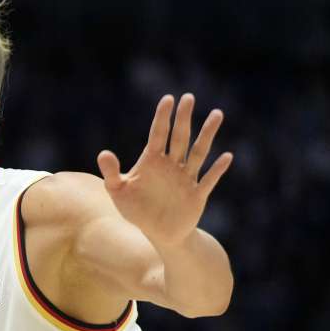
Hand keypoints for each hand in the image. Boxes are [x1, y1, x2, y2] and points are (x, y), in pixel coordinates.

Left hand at [96, 93, 232, 246]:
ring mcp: (186, 178)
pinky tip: (226, 156)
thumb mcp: (118, 192)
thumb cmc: (137, 210)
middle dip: (183, 118)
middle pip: (179, 138)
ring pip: (198, 152)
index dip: (162, 118)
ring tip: (216, 114)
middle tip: (188, 97)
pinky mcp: (196, 194)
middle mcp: (172, 165)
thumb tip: (103, 153)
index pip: (157, 135)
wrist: (158, 233)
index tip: (168, 99)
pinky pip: (208, 179)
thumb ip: (111, 173)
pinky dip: (217, 169)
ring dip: (207, 134)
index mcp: (152, 161)